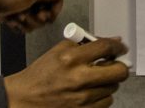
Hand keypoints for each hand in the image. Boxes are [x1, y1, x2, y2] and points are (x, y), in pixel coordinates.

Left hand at [0, 0, 67, 32]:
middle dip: (38, 19)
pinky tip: (11, 20)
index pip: (58, 0)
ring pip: (37, 23)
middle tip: (28, 15)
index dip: (54, 10)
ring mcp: (27, 7)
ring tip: (17, 17)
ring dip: (27, 23)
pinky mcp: (20, 16)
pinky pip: (27, 27)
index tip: (47, 15)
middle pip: (48, 15)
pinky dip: (19, 26)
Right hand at [4, 38, 129, 107]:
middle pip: (119, 71)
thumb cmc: (41, 75)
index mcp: (71, 59)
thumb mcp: (58, 51)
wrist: (24, 98)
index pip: (106, 48)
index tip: (120, 48)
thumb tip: (112, 42)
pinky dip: (102, 96)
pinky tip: (90, 92)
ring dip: (108, 82)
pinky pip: (106, 102)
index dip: (118, 46)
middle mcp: (79, 79)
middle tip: (114, 65)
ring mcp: (82, 98)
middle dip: (120, 66)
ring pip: (113, 88)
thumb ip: (85, 44)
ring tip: (94, 80)